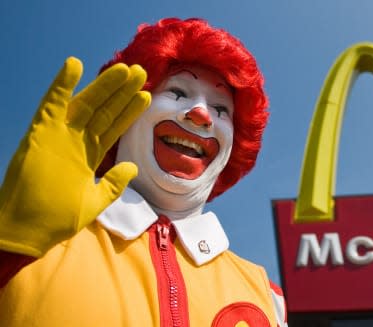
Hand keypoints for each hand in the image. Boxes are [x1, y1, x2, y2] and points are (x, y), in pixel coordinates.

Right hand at [0, 57, 150, 256]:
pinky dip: (61, 84)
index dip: (129, 111)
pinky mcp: (40, 134)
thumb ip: (113, 183)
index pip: (114, 127)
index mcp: (89, 155)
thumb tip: (132, 167)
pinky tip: (74, 64)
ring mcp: (59, 136)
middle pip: (104, 111)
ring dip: (104, 85)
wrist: (29, 232)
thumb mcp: (95, 201)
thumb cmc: (57, 220)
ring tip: (124, 69)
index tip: (146, 94)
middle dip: (123, 92)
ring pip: (86, 103)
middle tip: (141, 72)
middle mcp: (76, 142)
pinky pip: (52, 104)